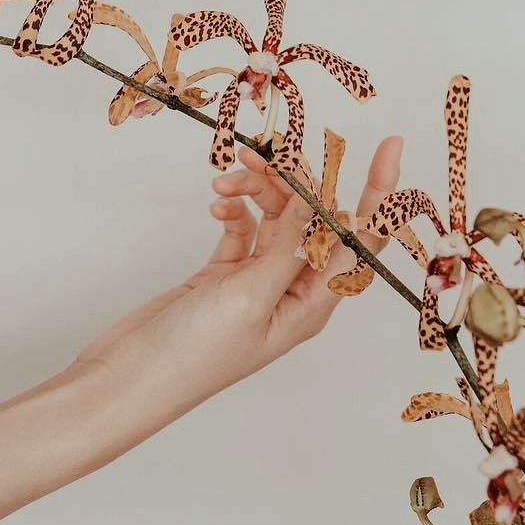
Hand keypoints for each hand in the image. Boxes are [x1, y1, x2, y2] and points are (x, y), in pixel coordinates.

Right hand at [71, 137, 401, 419]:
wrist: (133, 376)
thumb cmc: (196, 355)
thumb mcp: (251, 298)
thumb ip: (288, 248)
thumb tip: (324, 202)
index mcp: (312, 304)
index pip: (360, 241)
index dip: (379, 195)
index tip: (391, 147)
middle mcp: (292, 290)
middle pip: (314, 220)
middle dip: (296, 180)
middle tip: (268, 151)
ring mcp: (257, 281)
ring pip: (275, 218)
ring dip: (257, 191)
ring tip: (227, 177)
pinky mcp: (224, 274)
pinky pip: (243, 227)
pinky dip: (235, 209)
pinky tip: (218, 203)